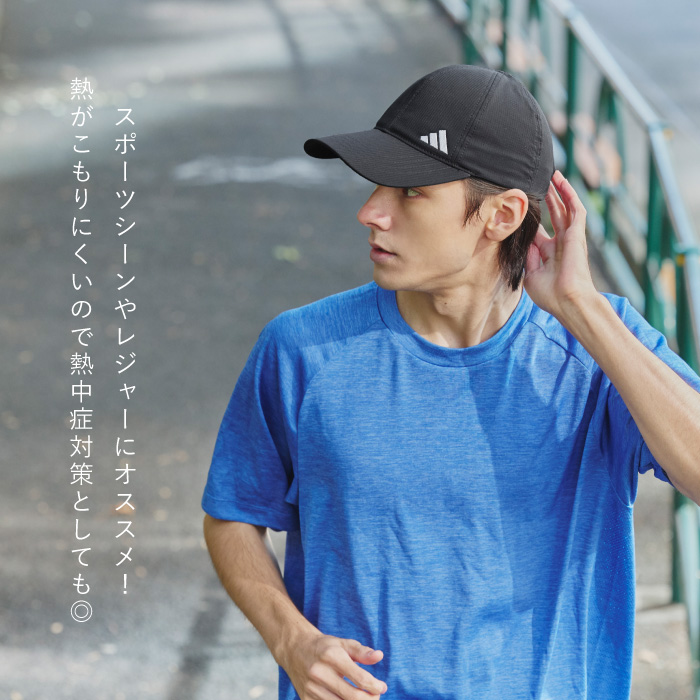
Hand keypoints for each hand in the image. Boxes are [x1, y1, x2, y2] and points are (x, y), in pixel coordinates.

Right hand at [283, 631, 387, 698]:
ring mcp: (311, 689)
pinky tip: (348, 699)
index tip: (382, 687)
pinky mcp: (306, 699)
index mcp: (331, 656)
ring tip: (363, 698)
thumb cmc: (324, 647)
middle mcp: (320, 673)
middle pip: (353, 697)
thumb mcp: (343, 644)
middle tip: (376, 696)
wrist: (295, 649)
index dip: (375, 686)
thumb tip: (379, 656)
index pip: (360, 678)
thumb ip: (362, 652)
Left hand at [523, 170, 597, 319]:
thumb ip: (527, 256)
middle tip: (537, 182)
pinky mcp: (577, 235)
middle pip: (553, 215)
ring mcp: (569, 238)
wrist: (567, 301)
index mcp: (547, 253)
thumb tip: (521, 239)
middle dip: (546, 199)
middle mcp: (559, 243)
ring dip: (559, 191)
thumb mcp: (530, 274)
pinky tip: (562, 182)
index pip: (538, 230)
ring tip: (551, 175)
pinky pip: (575, 210)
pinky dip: (569, 194)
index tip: (519, 206)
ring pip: (565, 208)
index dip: (531, 218)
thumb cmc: (549, 294)